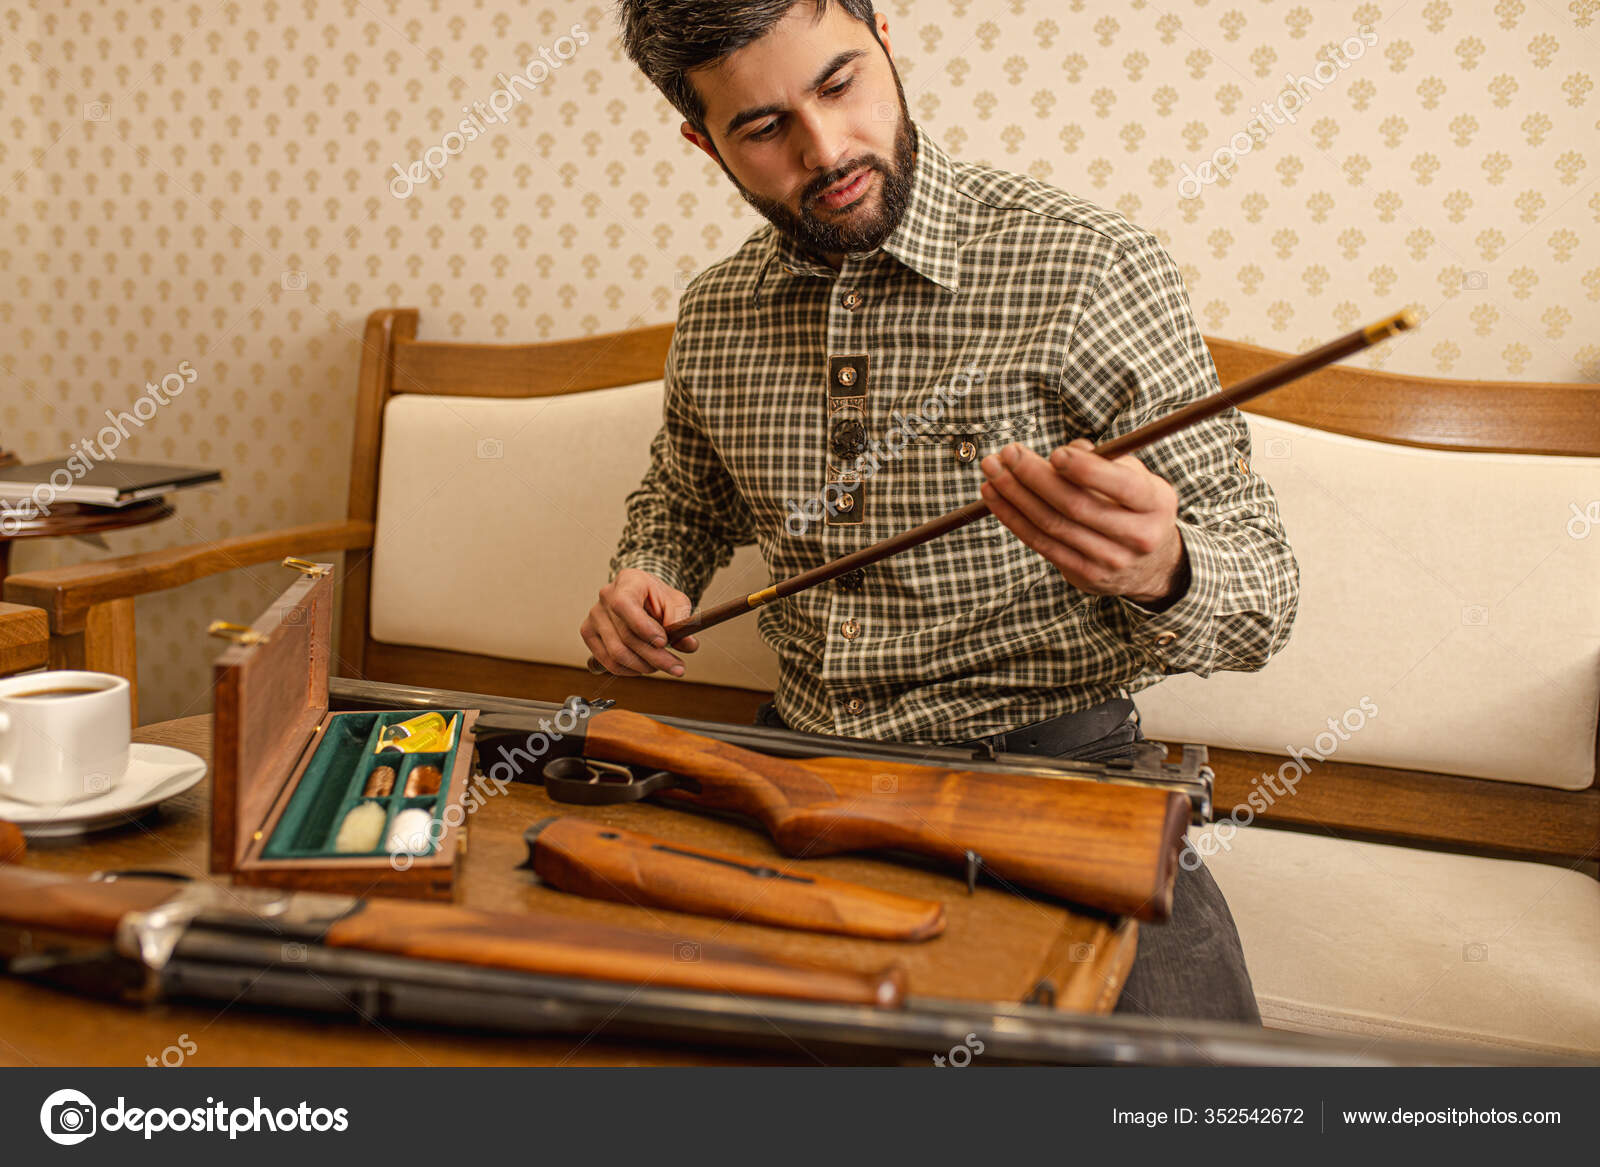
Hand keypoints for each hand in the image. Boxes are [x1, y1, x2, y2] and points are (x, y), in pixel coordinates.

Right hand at [580, 568, 699, 676]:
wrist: (641, 596)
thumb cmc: (658, 597)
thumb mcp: (676, 602)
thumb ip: (681, 621)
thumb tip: (689, 645)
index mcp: (627, 581)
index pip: (624, 605)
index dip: (643, 627)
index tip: (664, 642)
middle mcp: (606, 597)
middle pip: (625, 636)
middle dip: (655, 657)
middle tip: (677, 668)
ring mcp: (594, 616)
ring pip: (616, 653)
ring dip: (644, 666)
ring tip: (663, 666)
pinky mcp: (589, 633)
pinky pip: (607, 661)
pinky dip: (629, 670)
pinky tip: (645, 667)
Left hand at [979, 438, 1186, 605]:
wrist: (1151, 565)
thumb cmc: (1136, 507)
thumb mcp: (1136, 478)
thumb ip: (1105, 461)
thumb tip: (1068, 450)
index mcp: (1155, 503)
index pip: (1120, 485)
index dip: (1085, 470)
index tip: (1055, 453)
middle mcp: (1137, 536)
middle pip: (1075, 506)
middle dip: (1035, 476)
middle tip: (1008, 453)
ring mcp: (1109, 560)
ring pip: (1051, 525)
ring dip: (1014, 495)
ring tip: (992, 470)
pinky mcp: (1084, 575)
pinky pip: (1040, 543)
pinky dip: (1013, 518)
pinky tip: (995, 496)